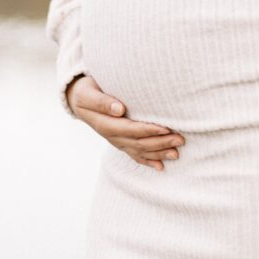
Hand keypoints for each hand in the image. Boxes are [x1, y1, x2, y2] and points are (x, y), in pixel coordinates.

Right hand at [65, 74, 184, 170]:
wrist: (77, 100)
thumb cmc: (86, 92)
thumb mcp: (88, 93)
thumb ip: (102, 101)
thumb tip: (119, 109)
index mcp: (104, 124)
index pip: (130, 129)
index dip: (148, 130)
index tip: (166, 128)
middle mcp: (111, 136)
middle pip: (139, 142)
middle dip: (160, 142)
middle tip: (180, 139)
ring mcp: (116, 141)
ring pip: (139, 151)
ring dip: (158, 153)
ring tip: (176, 153)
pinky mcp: (119, 142)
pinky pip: (134, 155)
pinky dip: (148, 161)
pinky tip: (160, 166)